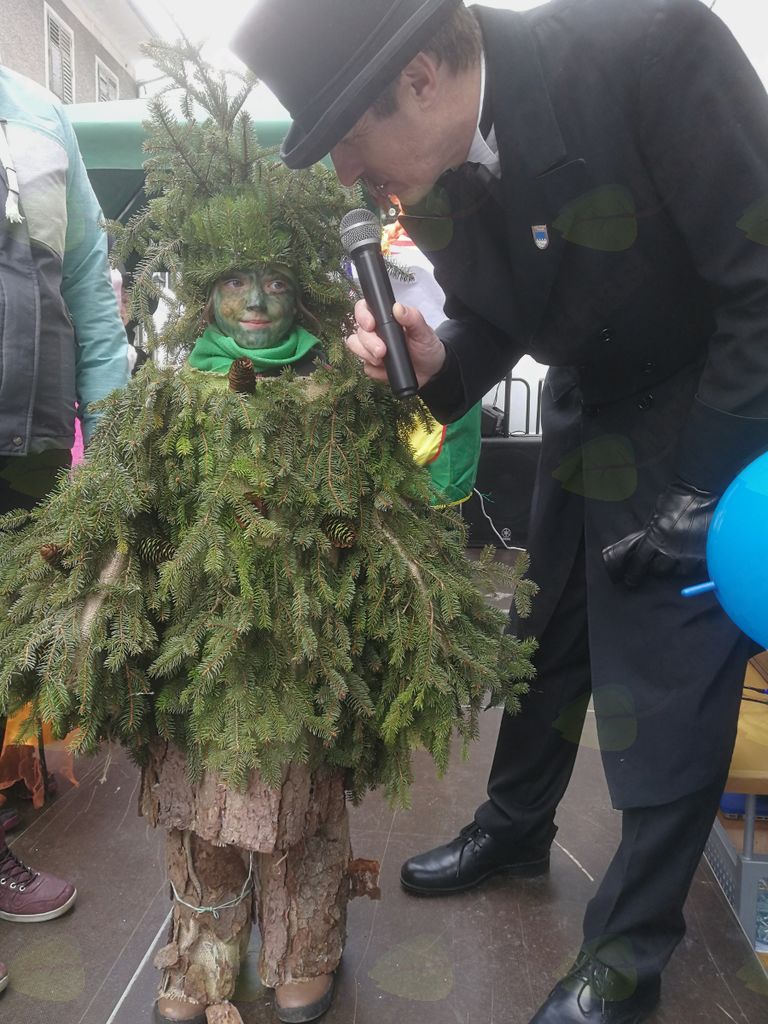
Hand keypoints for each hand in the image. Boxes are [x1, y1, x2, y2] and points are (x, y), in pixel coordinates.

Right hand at [345, 299, 445, 387]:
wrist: (431, 369)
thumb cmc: (427, 345)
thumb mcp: (423, 331)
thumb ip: (412, 317)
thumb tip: (398, 308)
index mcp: (385, 319)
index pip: (364, 309)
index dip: (362, 315)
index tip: (370, 325)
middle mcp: (375, 332)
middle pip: (358, 332)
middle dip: (367, 342)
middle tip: (381, 351)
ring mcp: (372, 349)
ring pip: (356, 347)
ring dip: (366, 354)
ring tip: (381, 360)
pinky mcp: (373, 366)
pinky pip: (365, 368)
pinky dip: (375, 370)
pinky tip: (386, 370)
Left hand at [602, 478, 718, 587]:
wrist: (702, 490)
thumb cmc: (677, 500)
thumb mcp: (655, 515)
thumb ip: (650, 533)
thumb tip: (642, 549)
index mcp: (656, 538)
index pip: (640, 563)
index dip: (633, 573)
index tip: (630, 580)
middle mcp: (673, 550)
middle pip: (660, 571)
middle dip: (657, 568)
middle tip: (658, 562)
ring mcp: (692, 554)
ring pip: (680, 572)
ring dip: (676, 567)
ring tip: (677, 558)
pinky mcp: (708, 554)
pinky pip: (698, 568)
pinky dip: (694, 565)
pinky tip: (693, 557)